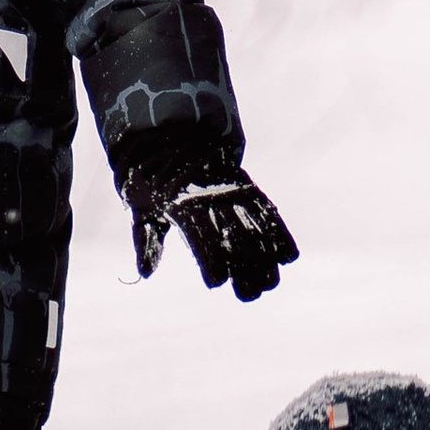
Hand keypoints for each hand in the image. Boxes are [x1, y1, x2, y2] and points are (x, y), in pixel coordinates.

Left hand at [120, 137, 298, 300]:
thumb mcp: (141, 206)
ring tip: (271, 283)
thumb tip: (145, 273)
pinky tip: (288, 257)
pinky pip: (266, 212)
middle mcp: (212, 198)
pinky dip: (279, 233)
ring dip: (266, 258)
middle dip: (244, 270)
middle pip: (233, 238)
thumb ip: (146, 240)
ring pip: (254, 228)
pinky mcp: (245, 186)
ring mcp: (231, 191)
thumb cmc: (152, 179)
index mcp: (183, 204)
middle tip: (248, 295)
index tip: (215, 283)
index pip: (202, 239)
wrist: (173, 134)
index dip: (211, 262)